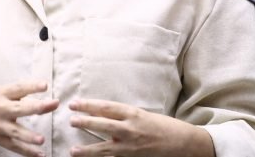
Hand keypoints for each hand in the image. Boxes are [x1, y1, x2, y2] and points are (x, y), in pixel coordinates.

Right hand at [0, 81, 59, 156]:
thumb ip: (21, 94)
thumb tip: (44, 95)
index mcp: (1, 93)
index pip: (18, 88)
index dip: (31, 86)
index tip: (45, 85)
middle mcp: (0, 108)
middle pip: (19, 108)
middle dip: (36, 107)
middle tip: (52, 105)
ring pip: (15, 131)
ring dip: (28, 136)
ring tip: (41, 140)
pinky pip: (13, 146)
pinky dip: (26, 151)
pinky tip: (39, 154)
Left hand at [68, 99, 213, 156]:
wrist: (183, 143)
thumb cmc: (163, 126)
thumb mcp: (143, 115)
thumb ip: (123, 116)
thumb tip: (102, 114)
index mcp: (133, 113)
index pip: (106, 107)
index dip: (89, 105)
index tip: (75, 103)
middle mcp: (131, 129)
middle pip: (103, 125)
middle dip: (86, 122)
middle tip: (70, 119)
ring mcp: (131, 146)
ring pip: (105, 148)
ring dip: (88, 149)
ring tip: (73, 150)